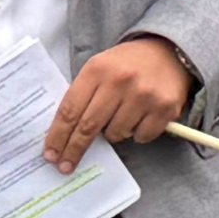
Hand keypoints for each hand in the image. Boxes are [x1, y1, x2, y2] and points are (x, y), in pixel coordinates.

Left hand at [46, 36, 190, 174]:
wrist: (168, 51)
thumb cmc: (126, 64)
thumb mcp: (99, 68)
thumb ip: (83, 94)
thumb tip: (64, 134)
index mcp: (97, 69)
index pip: (70, 110)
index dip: (57, 136)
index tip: (50, 154)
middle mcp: (120, 81)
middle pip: (88, 127)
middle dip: (74, 149)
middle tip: (65, 166)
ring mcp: (144, 95)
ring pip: (116, 134)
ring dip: (113, 133)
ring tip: (120, 116)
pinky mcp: (165, 108)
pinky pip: (141, 137)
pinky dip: (137, 133)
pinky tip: (140, 117)